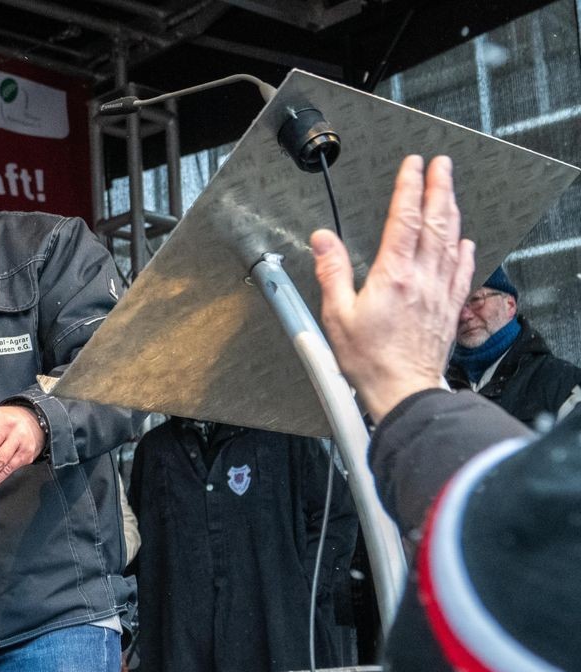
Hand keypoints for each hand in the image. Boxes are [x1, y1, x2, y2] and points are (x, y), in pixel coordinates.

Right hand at [311, 155, 474, 420]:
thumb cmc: (369, 359)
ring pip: (452, 240)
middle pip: (436, 222)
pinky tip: (465, 240)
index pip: (404, 220)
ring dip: (452, 211)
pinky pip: (462, 270)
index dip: (409, 188)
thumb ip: (331, 272)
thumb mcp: (336, 315)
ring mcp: (440, 292)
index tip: (412, 166)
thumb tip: (323, 239)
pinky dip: (465, 249)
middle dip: (439, 188)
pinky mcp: (449, 308)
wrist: (403, 390)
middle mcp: (422, 278)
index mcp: (393, 275)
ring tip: (450, 191)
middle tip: (441, 165)